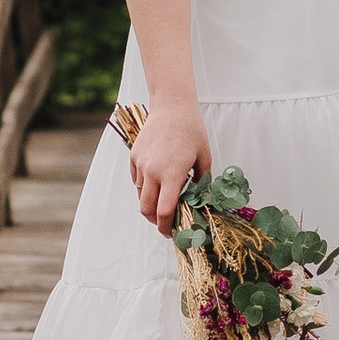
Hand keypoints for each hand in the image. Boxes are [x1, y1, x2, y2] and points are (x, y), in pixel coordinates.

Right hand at [129, 96, 211, 233]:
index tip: (171, 232)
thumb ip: (201, 183)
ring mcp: (141, 164)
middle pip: (146, 209)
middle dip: (155, 221)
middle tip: (165, 222)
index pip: (164, 211)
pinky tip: (157, 181)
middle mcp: (152, 172)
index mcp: (172, 174)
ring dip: (151, 202)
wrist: (172, 107)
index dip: (166, 227)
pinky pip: (137, 180)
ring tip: (164, 198)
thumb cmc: (192, 131)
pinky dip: (145, 186)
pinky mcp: (134, 156)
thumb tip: (200, 201)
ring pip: (141, 194)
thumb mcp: (204, 158)